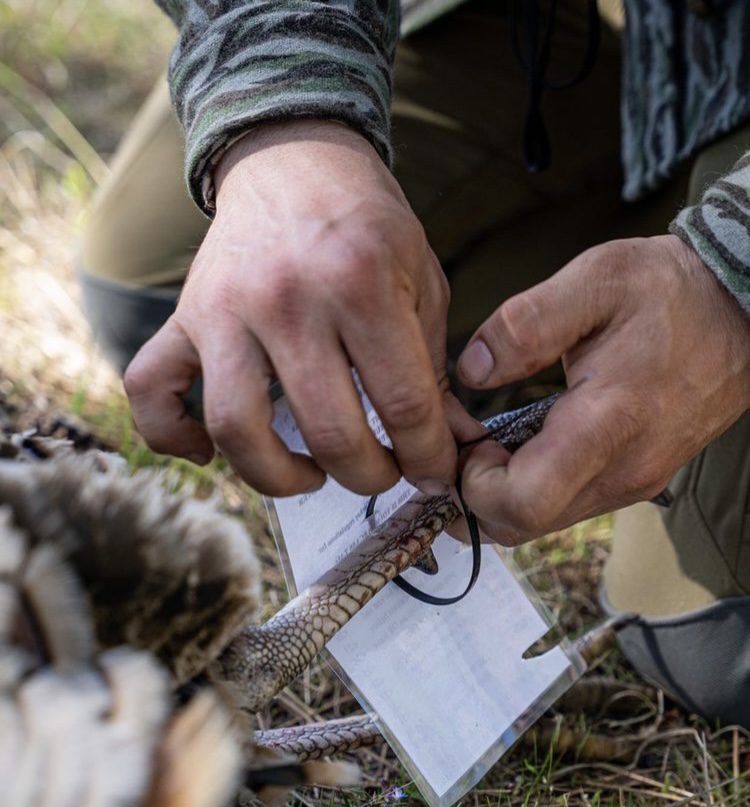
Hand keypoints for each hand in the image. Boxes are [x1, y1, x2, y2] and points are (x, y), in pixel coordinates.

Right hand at [124, 120, 466, 496]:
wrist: (292, 156)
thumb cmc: (366, 226)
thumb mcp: (421, 280)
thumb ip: (435, 368)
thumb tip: (457, 448)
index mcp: (360, 284)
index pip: (403, 403)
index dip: (428, 457)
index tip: (436, 473)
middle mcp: (287, 299)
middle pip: (328, 432)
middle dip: (369, 476)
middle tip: (381, 472)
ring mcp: (225, 310)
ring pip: (237, 429)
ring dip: (280, 478)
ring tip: (311, 475)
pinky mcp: (183, 318)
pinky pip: (151, 391)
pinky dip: (172, 436)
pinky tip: (210, 451)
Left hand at [455, 235, 749, 543]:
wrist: (743, 311)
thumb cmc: (673, 293)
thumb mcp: (596, 279)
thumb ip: (526, 324)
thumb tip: (473, 369)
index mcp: (607, 424)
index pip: (523, 503)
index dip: (475, 486)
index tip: (469, 443)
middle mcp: (622, 471)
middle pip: (523, 527)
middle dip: (477, 496)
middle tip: (468, 445)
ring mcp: (632, 483)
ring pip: (543, 523)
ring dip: (504, 493)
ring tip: (495, 439)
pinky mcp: (636, 481)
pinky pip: (568, 506)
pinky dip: (534, 488)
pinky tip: (529, 443)